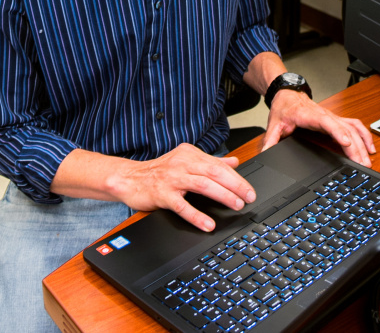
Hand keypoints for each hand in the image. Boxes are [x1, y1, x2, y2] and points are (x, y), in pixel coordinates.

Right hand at [112, 144, 256, 231]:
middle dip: (235, 185)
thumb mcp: (185, 162)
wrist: (129, 178)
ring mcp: (171, 178)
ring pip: (203, 185)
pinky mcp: (162, 194)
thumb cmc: (158, 172)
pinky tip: (207, 224)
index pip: (218, 165)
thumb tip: (234, 162)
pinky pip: (182, 205)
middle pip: (214, 172)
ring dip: (222, 196)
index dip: (236, 178)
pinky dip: (196, 215)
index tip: (249, 190)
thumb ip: (209, 162)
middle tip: (249, 197)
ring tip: (236, 205)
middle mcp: (181, 163)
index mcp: (189, 154)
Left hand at [261, 90, 375, 166]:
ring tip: (368, 161)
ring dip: (362, 144)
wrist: (288, 94)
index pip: (326, 123)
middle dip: (355, 147)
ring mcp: (333, 117)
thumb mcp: (273, 124)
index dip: (337, 132)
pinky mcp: (337, 119)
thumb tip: (266, 153)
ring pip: (353, 129)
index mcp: (309, 116)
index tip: (346, 142)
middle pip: (344, 129)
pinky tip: (370, 148)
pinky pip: (355, 125)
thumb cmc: (284, 108)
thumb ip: (270, 139)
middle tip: (361, 164)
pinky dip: (365, 136)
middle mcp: (325, 115)